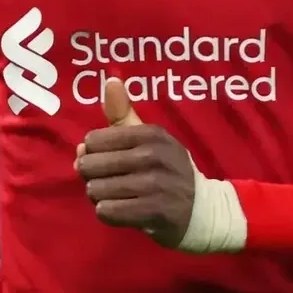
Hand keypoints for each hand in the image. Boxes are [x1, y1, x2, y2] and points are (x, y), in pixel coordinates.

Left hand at [75, 77, 195, 247]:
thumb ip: (123, 113)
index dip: (90, 153)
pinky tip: (119, 209)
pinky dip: (107, 212)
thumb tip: (110, 80)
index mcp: (150, 133)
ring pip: (96, 190)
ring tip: (112, 195)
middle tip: (105, 180)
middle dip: (91, 176)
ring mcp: (155, 185)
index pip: (93, 140)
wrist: (202, 208)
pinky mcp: (154, 212)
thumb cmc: (167, 169)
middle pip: (91, 166)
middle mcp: (153, 155)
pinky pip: (107, 212)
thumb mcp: (151, 138)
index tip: (102, 158)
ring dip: (99, 196)